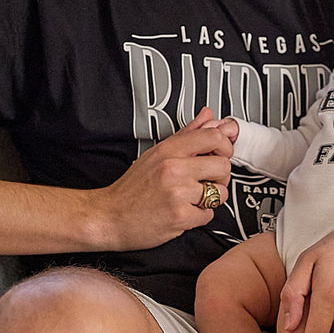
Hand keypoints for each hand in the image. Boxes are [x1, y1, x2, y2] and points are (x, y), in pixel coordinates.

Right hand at [94, 107, 234, 250]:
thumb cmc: (133, 187)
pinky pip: (209, 214)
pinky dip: (199, 216)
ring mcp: (177, 193)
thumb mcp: (156, 153)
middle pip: (223, 166)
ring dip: (210, 198)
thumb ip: (187, 134)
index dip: (225, 147)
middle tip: (205, 181)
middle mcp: (173, 169)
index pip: (214, 137)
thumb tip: (209, 116)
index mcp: (169, 150)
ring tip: (191, 197)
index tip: (219, 155)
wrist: (108, 216)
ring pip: (221, 192)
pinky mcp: (180, 216)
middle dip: (219, 176)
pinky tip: (183, 211)